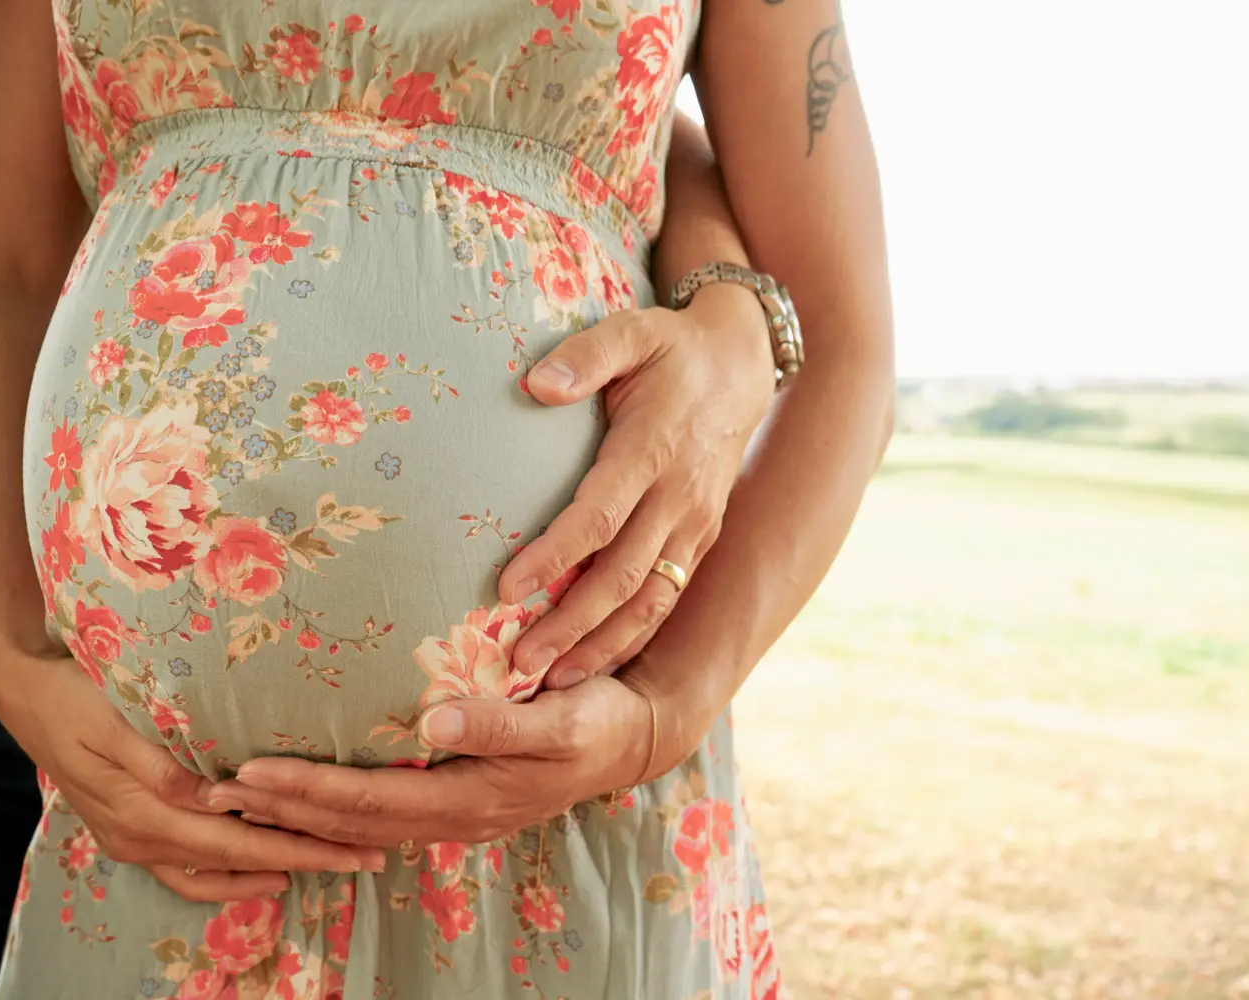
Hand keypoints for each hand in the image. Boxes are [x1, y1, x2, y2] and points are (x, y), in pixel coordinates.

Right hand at [0, 650, 385, 899]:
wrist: (22, 689)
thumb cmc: (74, 692)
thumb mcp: (114, 720)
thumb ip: (160, 764)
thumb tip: (212, 798)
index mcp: (142, 813)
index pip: (238, 844)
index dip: (297, 850)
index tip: (349, 850)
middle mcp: (139, 837)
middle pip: (236, 864)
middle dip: (302, 862)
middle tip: (361, 858)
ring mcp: (131, 837)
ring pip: (211, 873)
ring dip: (267, 871)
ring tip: (321, 863)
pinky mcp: (129, 827)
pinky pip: (186, 864)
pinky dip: (227, 869)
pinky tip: (258, 861)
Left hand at [203, 676, 657, 845]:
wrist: (633, 737)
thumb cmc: (596, 719)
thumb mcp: (558, 719)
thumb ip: (496, 723)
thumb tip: (431, 722)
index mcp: (470, 797)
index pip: (370, 800)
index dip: (307, 791)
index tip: (250, 773)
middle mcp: (454, 815)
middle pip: (351, 822)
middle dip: (282, 810)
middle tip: (215, 792)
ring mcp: (455, 813)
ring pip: (361, 825)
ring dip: (300, 813)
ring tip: (242, 797)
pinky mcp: (457, 798)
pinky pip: (382, 813)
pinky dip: (335, 809)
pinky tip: (309, 797)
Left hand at [499, 283, 771, 686]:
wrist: (744, 364)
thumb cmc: (672, 349)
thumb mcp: (632, 332)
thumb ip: (585, 356)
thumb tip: (535, 385)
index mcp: (653, 451)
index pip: (598, 517)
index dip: (553, 557)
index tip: (505, 589)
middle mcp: (680, 499)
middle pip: (621, 577)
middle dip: (570, 625)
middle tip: (518, 661)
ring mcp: (696, 525)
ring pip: (649, 601)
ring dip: (601, 645)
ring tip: (549, 680)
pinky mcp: (702, 539)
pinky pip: (666, 598)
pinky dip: (632, 637)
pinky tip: (594, 662)